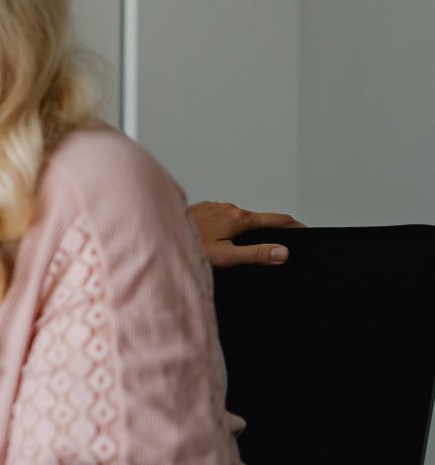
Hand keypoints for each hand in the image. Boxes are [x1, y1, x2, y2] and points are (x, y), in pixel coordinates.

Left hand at [189, 201, 304, 266]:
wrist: (155, 233)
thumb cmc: (188, 246)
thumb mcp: (226, 256)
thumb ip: (256, 254)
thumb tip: (283, 252)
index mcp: (238, 218)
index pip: (277, 219)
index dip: (295, 226)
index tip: (308, 230)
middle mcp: (228, 208)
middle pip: (259, 218)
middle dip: (273, 229)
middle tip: (285, 241)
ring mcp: (214, 207)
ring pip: (239, 218)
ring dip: (250, 228)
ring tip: (258, 242)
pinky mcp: (202, 211)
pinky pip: (224, 218)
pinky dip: (233, 227)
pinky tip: (228, 238)